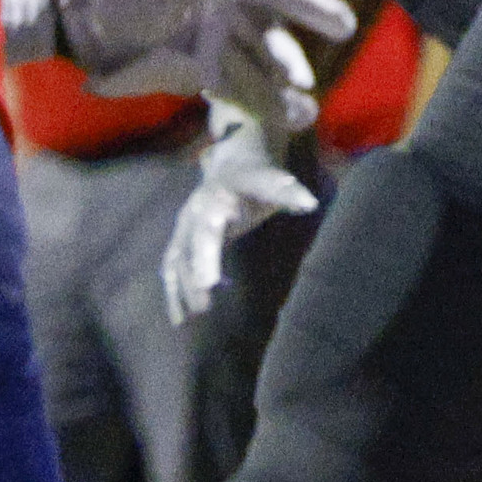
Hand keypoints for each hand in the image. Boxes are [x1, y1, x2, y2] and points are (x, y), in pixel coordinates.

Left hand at [30, 0, 354, 131]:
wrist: (79, 18)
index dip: (311, 6)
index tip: (344, 24)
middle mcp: (228, 10)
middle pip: (268, 37)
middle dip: (288, 60)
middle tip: (302, 81)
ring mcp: (216, 42)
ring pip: (257, 69)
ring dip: (280, 91)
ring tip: (303, 114)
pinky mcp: (200, 71)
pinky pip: (236, 89)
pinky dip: (258, 104)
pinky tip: (287, 119)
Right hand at [163, 102, 323, 323]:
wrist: (231, 163)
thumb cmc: (256, 178)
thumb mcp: (273, 181)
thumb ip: (288, 192)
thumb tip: (309, 204)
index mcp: (214, 199)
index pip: (208, 231)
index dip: (206, 258)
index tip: (209, 284)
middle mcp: (193, 213)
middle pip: (188, 249)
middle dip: (193, 279)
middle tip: (203, 306)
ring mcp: (183, 227)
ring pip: (177, 260)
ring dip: (182, 290)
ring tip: (193, 318)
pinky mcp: (180, 239)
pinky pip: (172, 267)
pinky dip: (173, 292)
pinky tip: (178, 318)